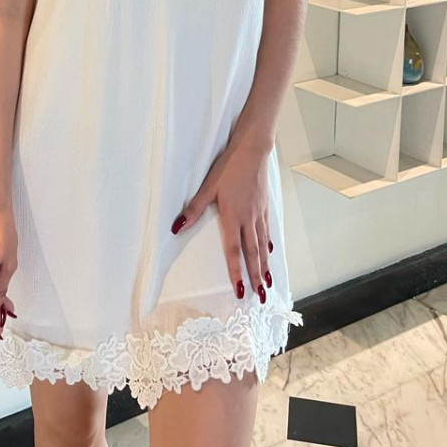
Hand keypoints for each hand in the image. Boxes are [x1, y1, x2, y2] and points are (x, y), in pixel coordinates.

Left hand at [170, 136, 273, 303]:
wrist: (253, 150)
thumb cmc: (229, 166)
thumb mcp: (209, 186)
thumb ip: (195, 209)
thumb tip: (177, 227)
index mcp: (233, 216)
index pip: (234, 251)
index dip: (237, 272)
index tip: (241, 291)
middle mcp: (249, 219)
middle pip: (253, 253)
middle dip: (256, 276)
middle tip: (260, 297)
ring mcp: (259, 213)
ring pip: (263, 244)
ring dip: (265, 265)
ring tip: (268, 283)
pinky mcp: (265, 205)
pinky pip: (267, 230)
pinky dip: (268, 243)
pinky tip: (269, 250)